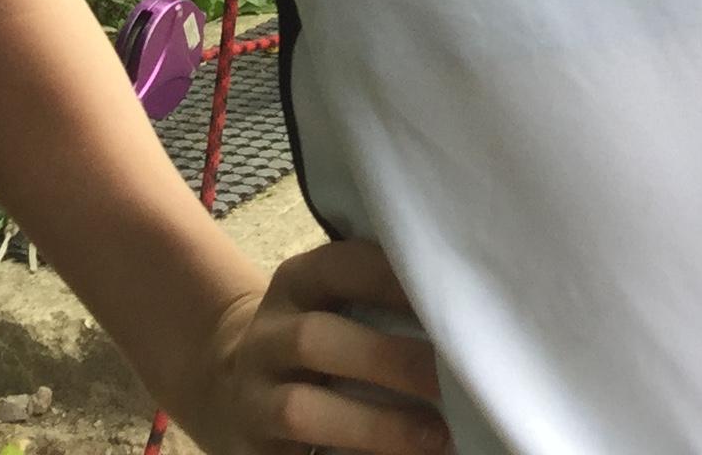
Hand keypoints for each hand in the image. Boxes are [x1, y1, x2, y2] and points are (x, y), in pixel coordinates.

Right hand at [168, 239, 449, 454]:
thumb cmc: (318, 332)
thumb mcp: (330, 298)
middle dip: (388, 360)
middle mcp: (265, 335)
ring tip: (435, 436)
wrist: (234, 381)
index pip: (339, 265)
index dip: (392, 279)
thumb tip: (466, 306)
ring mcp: (252, 397)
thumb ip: (378, 293)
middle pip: (315, 340)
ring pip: (300, 410)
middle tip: (451, 376)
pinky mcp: (253, 449)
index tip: (450, 295)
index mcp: (295, 282)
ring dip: (373, 426)